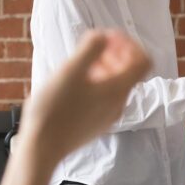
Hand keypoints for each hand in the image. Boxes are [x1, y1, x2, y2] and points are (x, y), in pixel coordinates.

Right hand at [18, 30, 150, 168]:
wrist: (41, 148)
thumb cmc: (54, 109)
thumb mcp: (71, 71)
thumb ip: (91, 48)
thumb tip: (103, 36)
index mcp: (118, 89)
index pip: (143, 60)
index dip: (130, 44)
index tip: (108, 38)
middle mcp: (119, 103)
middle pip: (131, 71)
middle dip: (116, 53)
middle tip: (93, 48)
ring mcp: (108, 115)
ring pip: (117, 84)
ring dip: (105, 67)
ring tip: (82, 63)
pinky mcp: (96, 123)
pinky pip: (105, 97)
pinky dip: (97, 83)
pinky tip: (76, 83)